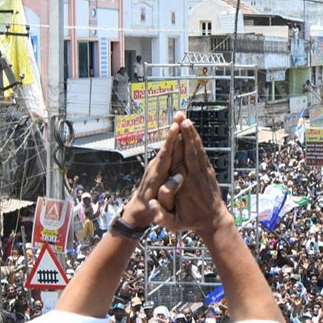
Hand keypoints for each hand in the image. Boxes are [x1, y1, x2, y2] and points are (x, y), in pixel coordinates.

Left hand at [120, 113, 185, 227]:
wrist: (140, 208)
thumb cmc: (151, 208)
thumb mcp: (159, 203)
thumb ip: (167, 192)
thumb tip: (179, 178)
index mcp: (157, 174)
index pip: (166, 154)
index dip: (171, 141)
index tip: (175, 128)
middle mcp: (157, 165)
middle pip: (167, 145)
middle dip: (174, 130)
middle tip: (180, 114)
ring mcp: (158, 164)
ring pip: (169, 146)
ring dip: (176, 132)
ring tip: (181, 119)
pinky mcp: (162, 165)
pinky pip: (171, 151)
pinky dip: (176, 141)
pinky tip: (182, 133)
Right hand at [149, 118, 230, 235]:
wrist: (214, 222)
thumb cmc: (190, 222)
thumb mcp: (173, 224)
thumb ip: (161, 216)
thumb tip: (151, 206)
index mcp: (184, 186)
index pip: (178, 163)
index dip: (176, 147)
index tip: (173, 134)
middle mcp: (195, 177)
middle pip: (189, 152)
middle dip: (186, 135)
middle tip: (181, 119)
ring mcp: (204, 174)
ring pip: (198, 151)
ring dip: (193, 135)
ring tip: (187, 121)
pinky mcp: (209, 173)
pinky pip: (203, 155)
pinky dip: (198, 143)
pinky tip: (194, 134)